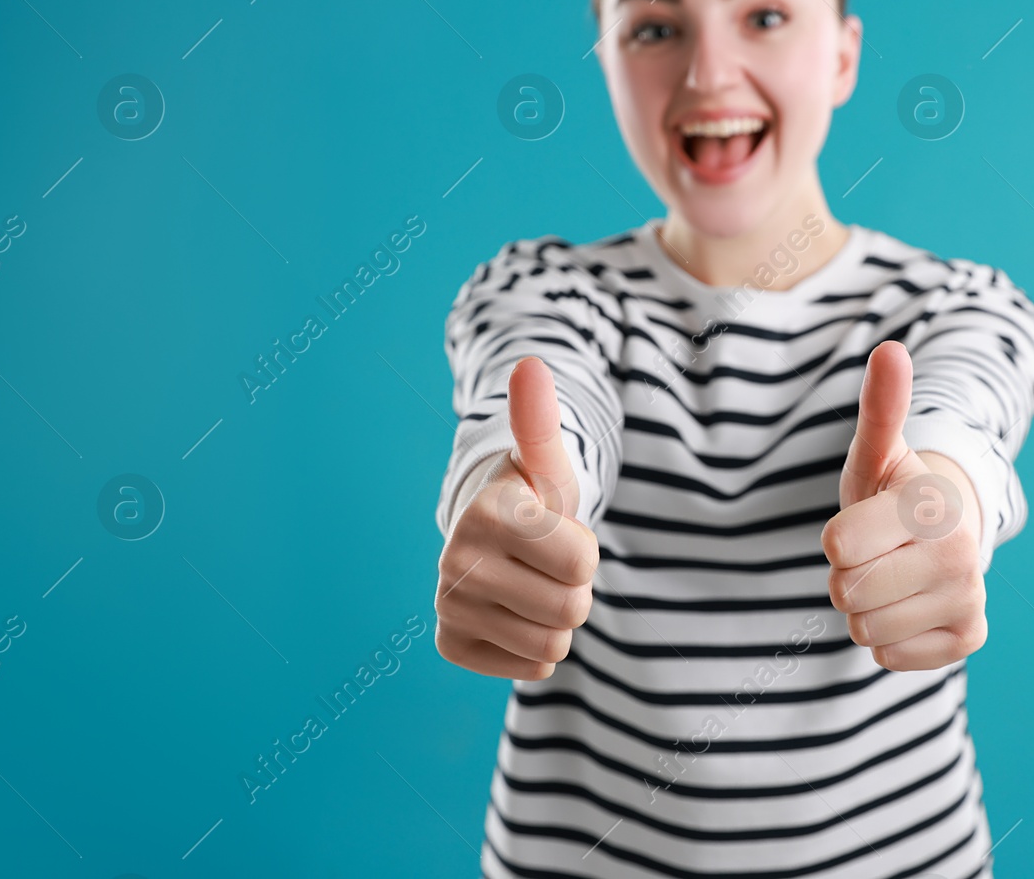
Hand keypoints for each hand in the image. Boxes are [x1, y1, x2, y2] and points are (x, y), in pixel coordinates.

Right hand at [434, 356, 597, 679]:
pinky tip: (512, 612)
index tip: (555, 530)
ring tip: (531, 583)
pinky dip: (532, 647)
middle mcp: (457, 560)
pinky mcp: (450, 643)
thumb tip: (531, 363)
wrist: (490, 535)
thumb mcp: (546, 462)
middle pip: (573, 609)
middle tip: (546, 562)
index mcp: (489, 512)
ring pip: (553, 646)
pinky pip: (529, 669)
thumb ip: (540, 421)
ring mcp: (448, 605)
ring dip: (556, 619)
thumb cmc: (531, 497)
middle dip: (574, 587)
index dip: (584, 548)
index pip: (585, 563)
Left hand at [821, 341, 987, 671]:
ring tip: (890, 576)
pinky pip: (889, 657)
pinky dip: (888, 638)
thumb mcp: (879, 451)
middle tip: (875, 551)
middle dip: (847, 574)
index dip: (837, 537)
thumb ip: (880, 407)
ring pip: (864, 630)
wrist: (946, 532)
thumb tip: (890, 350)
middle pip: (847, 592)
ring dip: (864, 608)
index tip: (863, 521)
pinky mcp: (968, 638)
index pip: (836, 546)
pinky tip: (908, 605)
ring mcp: (968, 599)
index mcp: (933, 507)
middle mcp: (960, 556)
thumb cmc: (896, 491)